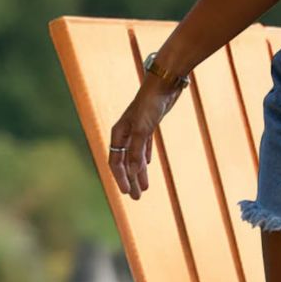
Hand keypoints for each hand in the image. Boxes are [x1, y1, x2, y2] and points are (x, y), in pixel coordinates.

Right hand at [107, 77, 184, 199]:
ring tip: (144, 188)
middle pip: (124, 162)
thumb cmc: (151, 104)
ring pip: (135, 156)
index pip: (116, 161)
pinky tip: (147, 165)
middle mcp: (125, 132)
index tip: (128, 193)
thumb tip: (132, 173)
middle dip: (130, 180)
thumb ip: (137, 151)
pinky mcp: (149, 125)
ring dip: (139, 172)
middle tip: (136, 198)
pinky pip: (143, 146)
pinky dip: (144, 158)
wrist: (164, 83)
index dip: (121, 178)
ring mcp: (137, 129)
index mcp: (118, 133)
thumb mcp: (144, 129)